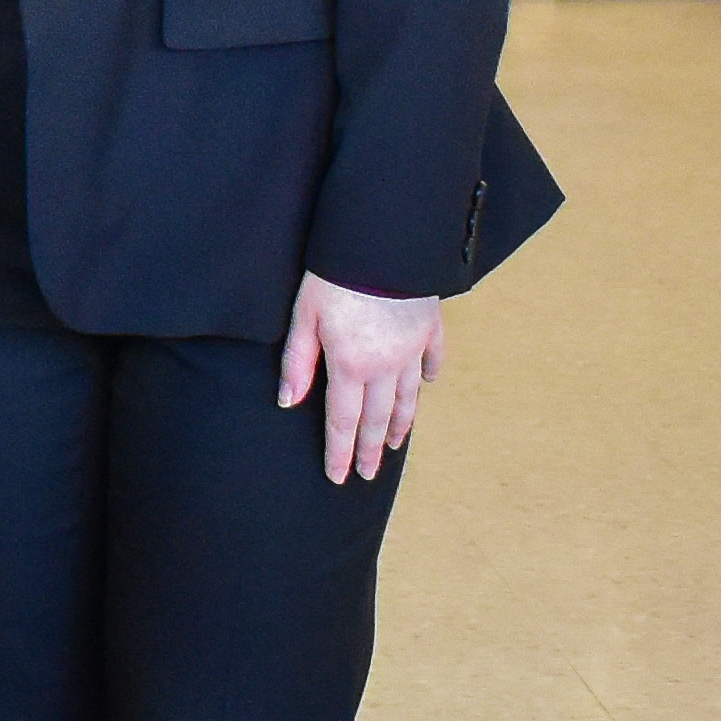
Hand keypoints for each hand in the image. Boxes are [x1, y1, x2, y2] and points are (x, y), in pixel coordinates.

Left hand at [277, 272, 440, 484]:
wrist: (382, 244)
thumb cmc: (333, 276)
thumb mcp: (304, 318)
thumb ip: (297, 363)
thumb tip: (287, 402)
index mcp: (350, 365)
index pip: (343, 421)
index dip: (340, 451)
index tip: (339, 476)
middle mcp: (386, 366)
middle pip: (378, 418)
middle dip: (372, 450)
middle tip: (369, 474)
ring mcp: (413, 349)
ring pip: (408, 397)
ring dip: (400, 424)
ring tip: (395, 444)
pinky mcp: (430, 328)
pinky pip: (433, 361)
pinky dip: (429, 378)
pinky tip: (426, 388)